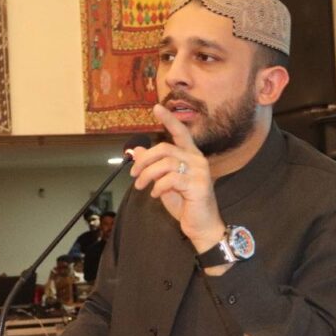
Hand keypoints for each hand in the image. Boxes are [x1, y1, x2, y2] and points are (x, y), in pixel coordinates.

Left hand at [128, 104, 224, 252]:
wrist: (201, 226)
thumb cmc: (185, 204)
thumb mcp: (163, 183)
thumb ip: (152, 166)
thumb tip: (136, 150)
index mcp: (190, 156)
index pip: (180, 133)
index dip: (169, 120)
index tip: (156, 108)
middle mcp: (197, 160)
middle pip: (165, 149)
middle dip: (144, 161)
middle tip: (133, 175)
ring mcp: (199, 172)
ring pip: (165, 163)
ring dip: (147, 175)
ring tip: (141, 186)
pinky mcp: (198, 185)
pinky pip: (171, 179)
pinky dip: (158, 186)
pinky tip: (156, 194)